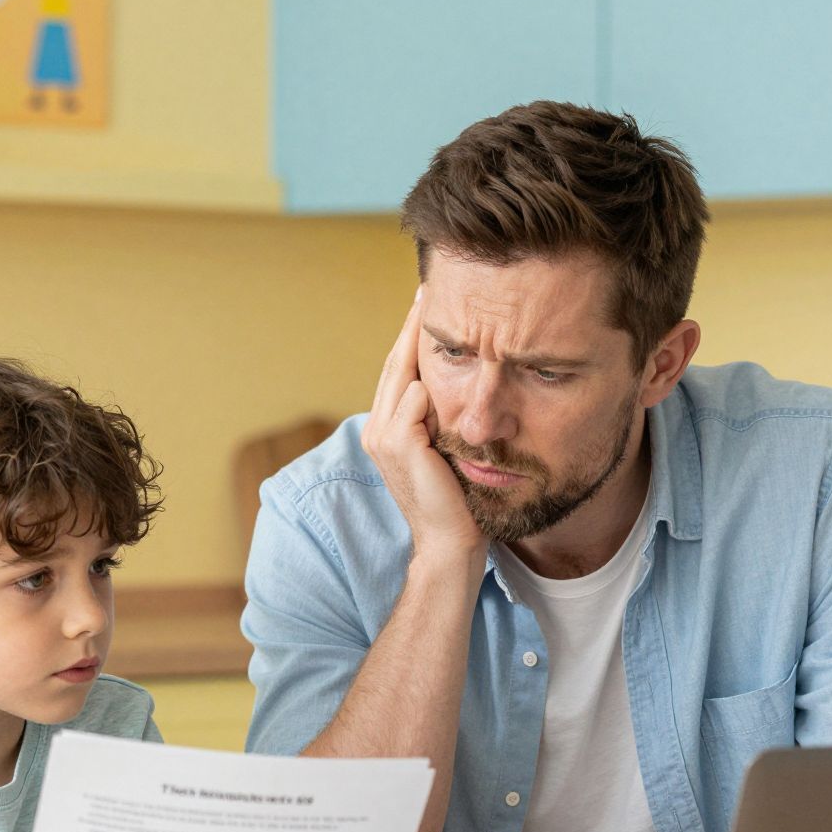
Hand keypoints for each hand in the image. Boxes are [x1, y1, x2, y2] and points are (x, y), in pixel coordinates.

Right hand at [361, 289, 482, 563]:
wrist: (450, 543)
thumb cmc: (455, 502)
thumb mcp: (445, 452)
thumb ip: (439, 419)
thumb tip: (455, 385)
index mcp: (385, 430)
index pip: (399, 370)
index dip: (412, 336)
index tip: (427, 302)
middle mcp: (376, 430)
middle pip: (396, 362)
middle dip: (412, 325)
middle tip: (428, 288)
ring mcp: (384, 439)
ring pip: (402, 374)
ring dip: (419, 339)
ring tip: (435, 306)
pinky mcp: (402, 446)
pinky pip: (415, 400)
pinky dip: (428, 379)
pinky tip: (447, 351)